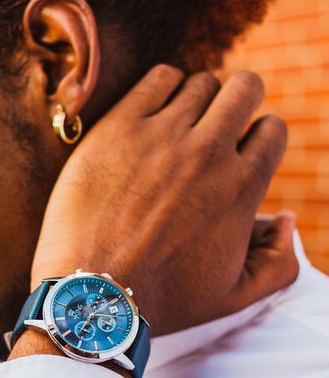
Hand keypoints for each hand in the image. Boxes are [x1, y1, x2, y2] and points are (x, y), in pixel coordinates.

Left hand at [31, 65, 298, 335]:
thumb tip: (286, 218)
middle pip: (246, 86)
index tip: (237, 149)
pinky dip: (162, 86)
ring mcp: (163, 135)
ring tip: (176, 125)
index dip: (258, 135)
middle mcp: (209, 153)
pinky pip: (158, 77)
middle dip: (238, 99)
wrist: (92, 292)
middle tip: (214, 123)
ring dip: (196, 98)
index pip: (272, 128)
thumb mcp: (233, 297)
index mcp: (241, 187)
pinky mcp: (120, 127)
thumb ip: (278, 263)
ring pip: (201, 81)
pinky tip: (150, 112)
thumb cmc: (160, 299)